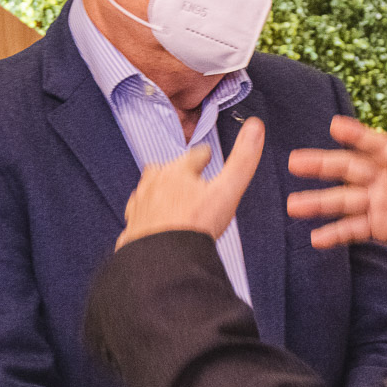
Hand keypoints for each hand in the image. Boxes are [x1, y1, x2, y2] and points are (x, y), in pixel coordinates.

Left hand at [115, 118, 264, 248]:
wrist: (164, 260)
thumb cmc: (195, 226)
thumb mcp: (227, 191)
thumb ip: (243, 160)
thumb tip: (255, 126)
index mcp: (178, 171)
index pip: (195, 155)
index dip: (204, 156)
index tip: (206, 156)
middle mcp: (155, 183)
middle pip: (167, 168)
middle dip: (178, 171)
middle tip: (189, 177)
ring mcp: (140, 205)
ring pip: (149, 189)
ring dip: (159, 190)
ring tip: (171, 198)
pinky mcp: (131, 226)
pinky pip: (138, 215)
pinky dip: (146, 215)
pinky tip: (153, 222)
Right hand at [287, 115, 386, 264]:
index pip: (379, 147)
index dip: (359, 137)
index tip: (336, 126)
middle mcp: (386, 181)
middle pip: (351, 170)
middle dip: (324, 165)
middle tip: (296, 161)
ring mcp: (378, 204)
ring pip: (344, 200)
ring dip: (319, 202)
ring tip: (293, 205)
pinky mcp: (377, 227)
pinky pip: (352, 229)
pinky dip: (334, 234)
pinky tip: (315, 239)